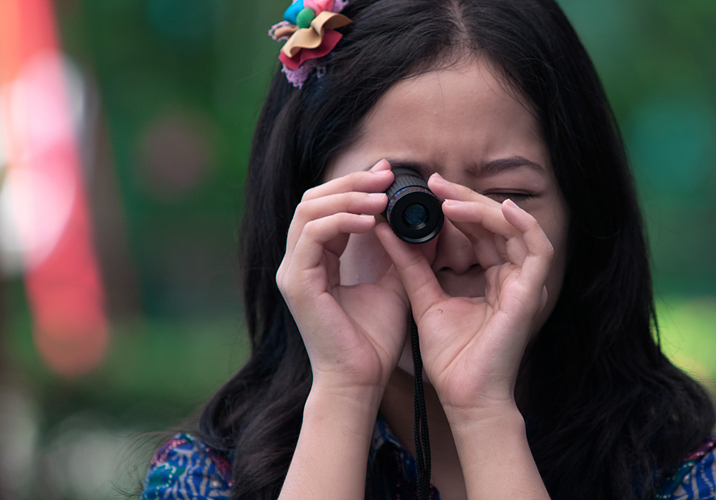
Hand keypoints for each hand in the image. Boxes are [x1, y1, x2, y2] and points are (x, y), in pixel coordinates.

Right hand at [276, 159, 408, 391]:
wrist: (362, 381)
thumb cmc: (374, 341)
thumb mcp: (394, 284)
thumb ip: (399, 252)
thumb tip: (422, 220)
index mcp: (316, 261)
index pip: (327, 207)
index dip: (355, 185)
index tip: (389, 175)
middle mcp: (299, 262)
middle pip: (313, 200)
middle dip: (351, 183)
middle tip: (386, 176)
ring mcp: (293, 272)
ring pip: (310, 211)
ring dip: (348, 197)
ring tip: (382, 197)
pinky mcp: (298, 283)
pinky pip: (314, 235)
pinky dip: (343, 221)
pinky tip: (372, 221)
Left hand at [375, 173, 553, 416]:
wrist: (463, 396)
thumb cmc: (450, 358)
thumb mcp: (425, 298)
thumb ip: (411, 264)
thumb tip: (385, 229)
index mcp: (491, 278)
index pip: (477, 231)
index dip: (455, 207)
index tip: (426, 190)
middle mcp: (511, 277)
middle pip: (495, 224)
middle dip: (465, 200)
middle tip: (435, 182)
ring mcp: (524, 283)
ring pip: (514, 228)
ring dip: (484, 209)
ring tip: (451, 197)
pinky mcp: (531, 292)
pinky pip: (538, 248)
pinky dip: (522, 225)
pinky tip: (499, 209)